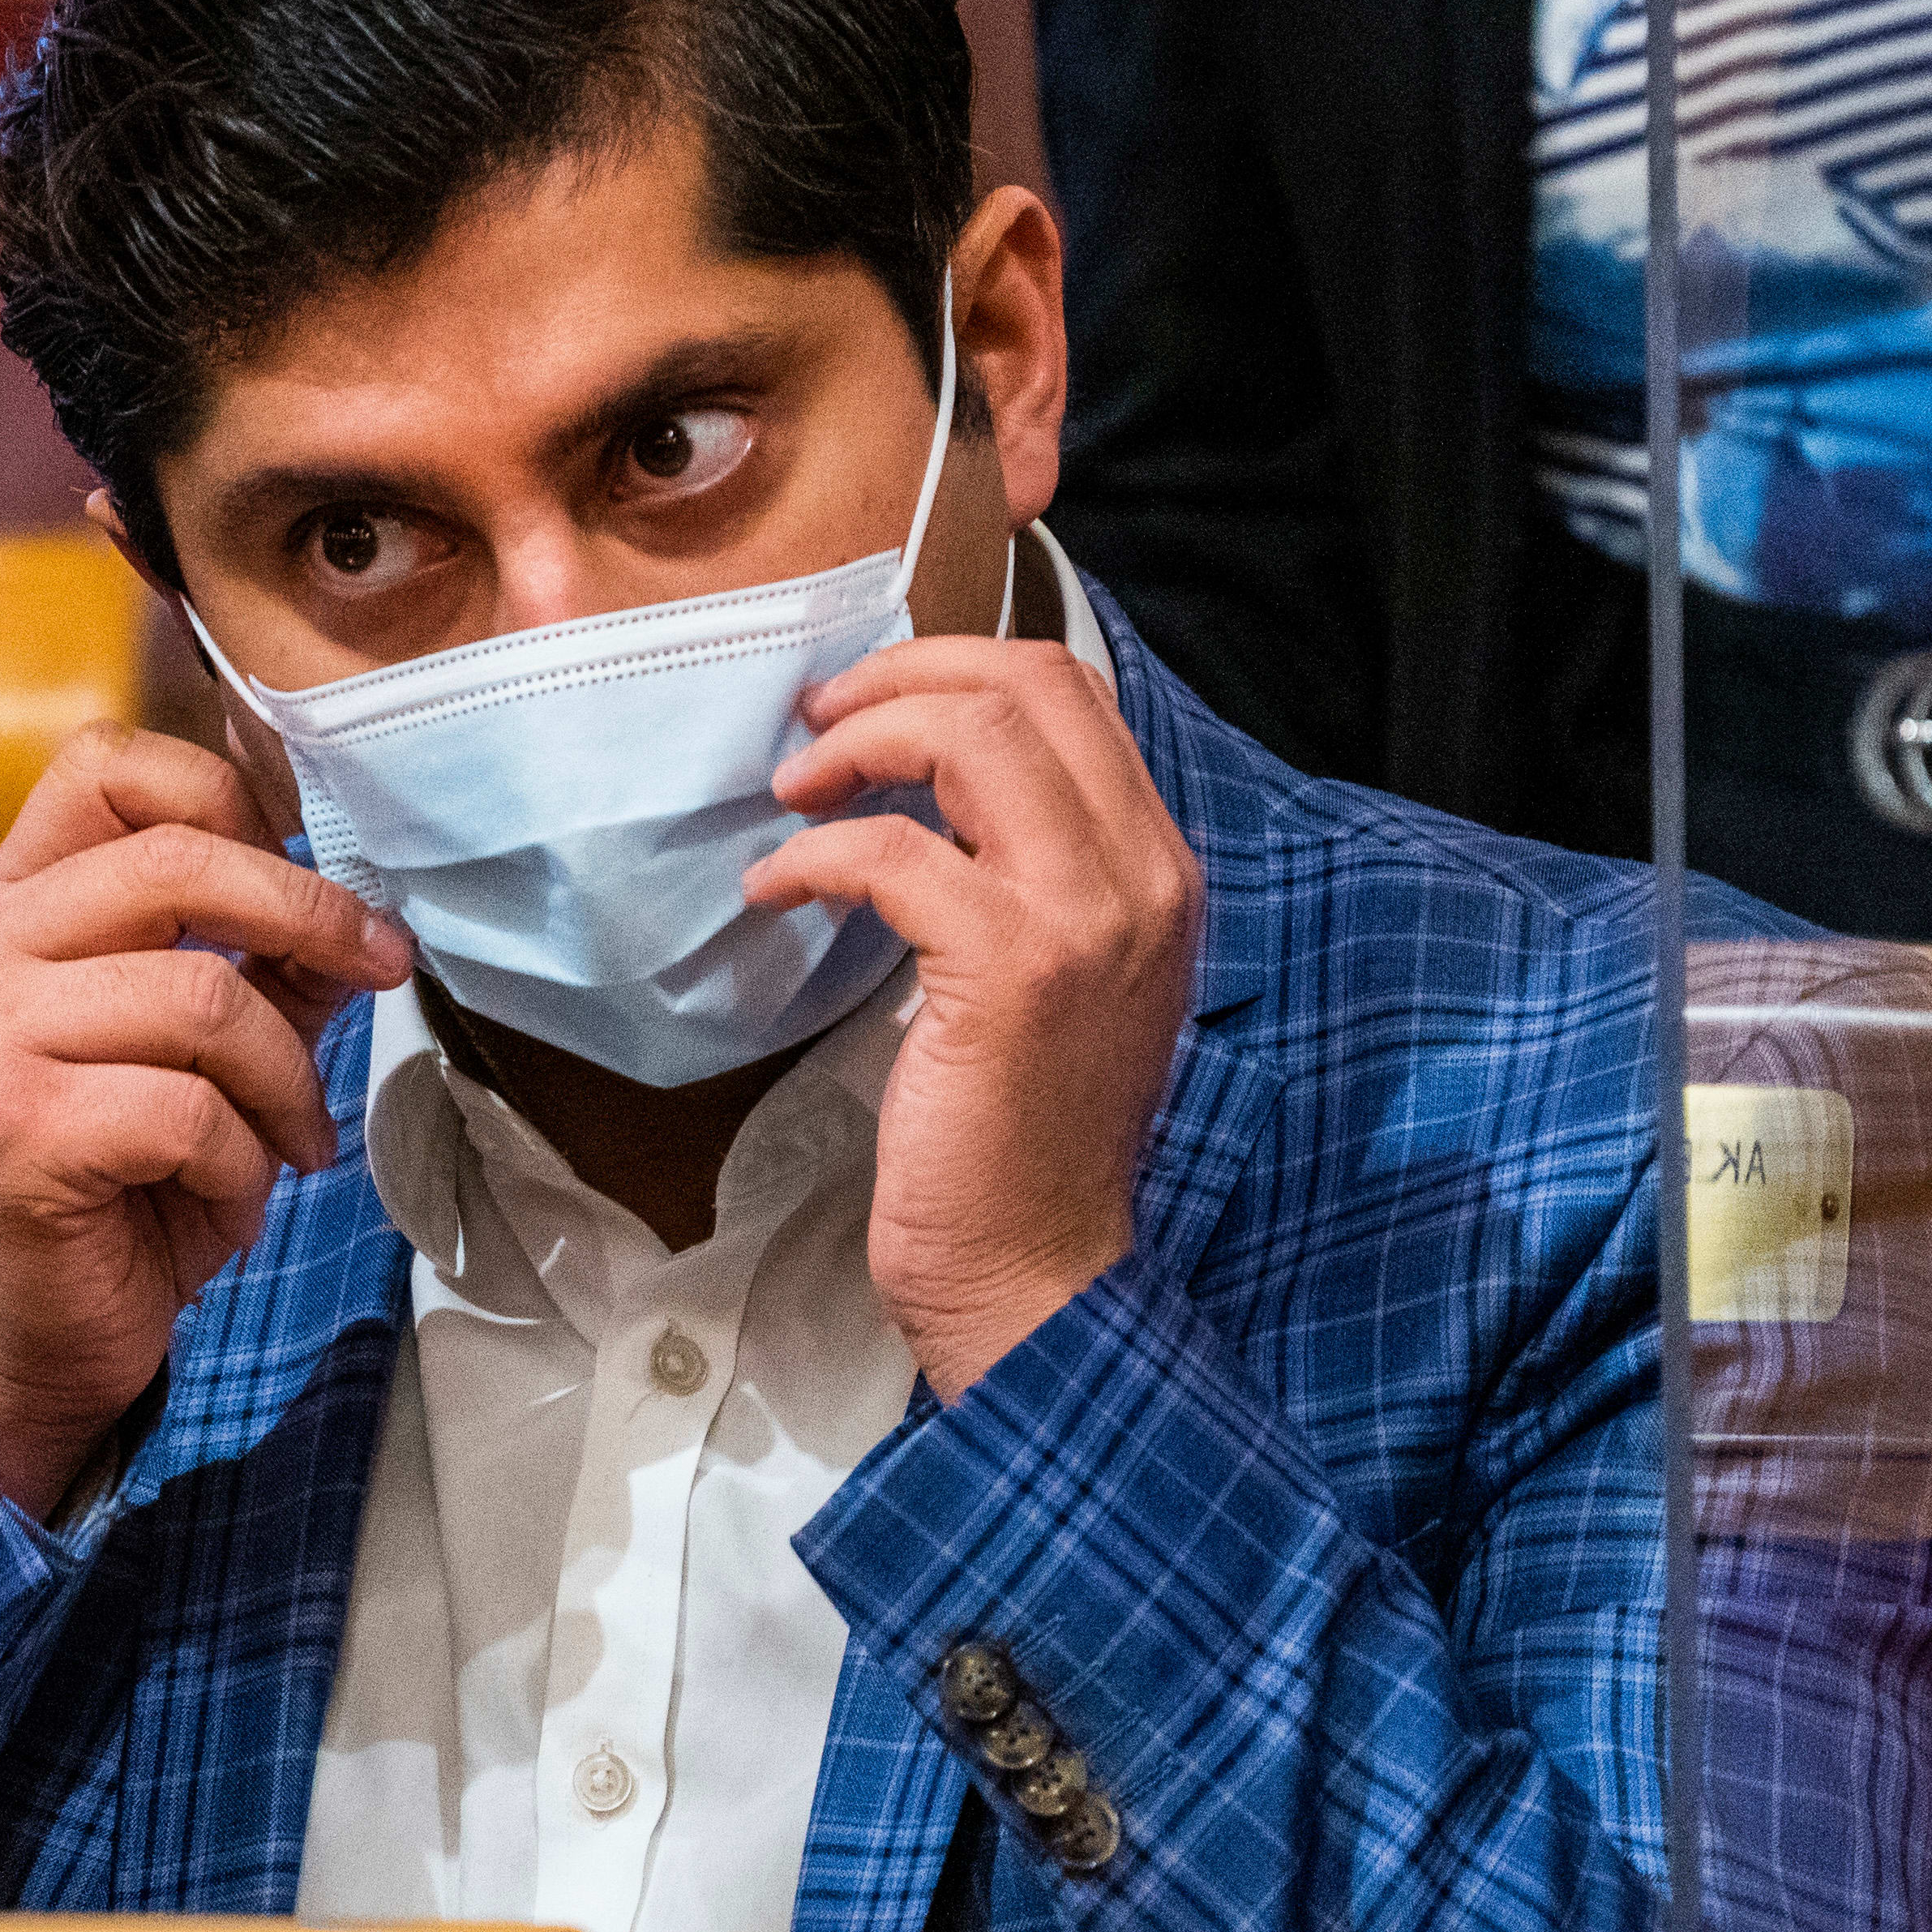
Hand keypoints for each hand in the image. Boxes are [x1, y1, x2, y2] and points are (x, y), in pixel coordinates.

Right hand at [0, 723, 415, 1516]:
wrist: (27, 1337)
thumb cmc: (117, 1185)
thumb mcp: (200, 1057)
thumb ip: (262, 969)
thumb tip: (357, 910)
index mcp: (14, 906)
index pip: (105, 767)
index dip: (224, 795)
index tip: (303, 867)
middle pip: (177, 863)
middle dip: (311, 914)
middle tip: (383, 966)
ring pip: (205, 998)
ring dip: (285, 1080)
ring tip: (291, 1141)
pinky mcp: (17, 1128)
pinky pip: (188, 1110)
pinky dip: (242, 1163)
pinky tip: (230, 1198)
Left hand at [741, 636, 1199, 1397]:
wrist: (1037, 1266)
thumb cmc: (1024, 1133)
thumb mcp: (1061, 977)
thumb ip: (1029, 872)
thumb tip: (926, 782)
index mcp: (1156, 868)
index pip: (1075, 692)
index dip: (957, 665)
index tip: (871, 699)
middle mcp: (1141, 876)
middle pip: (1026, 687)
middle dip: (901, 679)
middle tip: (817, 721)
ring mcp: (1084, 918)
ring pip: (972, 737)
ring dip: (859, 744)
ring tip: (795, 790)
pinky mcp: (1008, 968)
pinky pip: (892, 853)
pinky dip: (815, 855)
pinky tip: (775, 888)